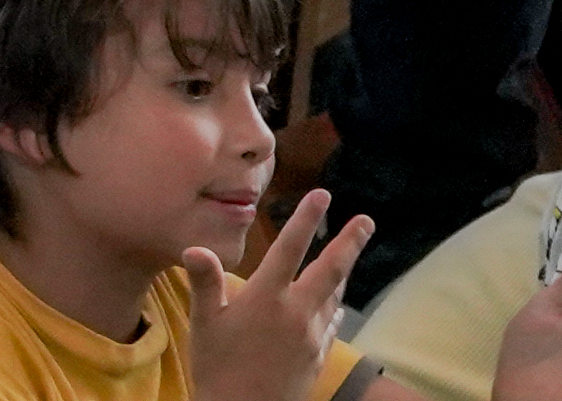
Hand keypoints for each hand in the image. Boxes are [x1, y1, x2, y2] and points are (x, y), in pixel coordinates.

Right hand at [185, 190, 372, 400]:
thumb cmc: (216, 368)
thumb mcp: (204, 324)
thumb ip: (206, 283)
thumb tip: (195, 248)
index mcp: (267, 298)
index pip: (290, 248)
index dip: (306, 219)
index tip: (322, 194)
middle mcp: (296, 313)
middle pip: (331, 271)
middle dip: (350, 243)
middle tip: (366, 221)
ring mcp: (311, 337)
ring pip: (334, 296)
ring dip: (344, 272)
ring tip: (350, 254)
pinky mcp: (317, 357)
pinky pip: (331, 325)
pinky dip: (335, 309)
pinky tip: (335, 307)